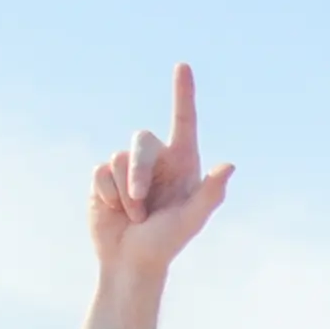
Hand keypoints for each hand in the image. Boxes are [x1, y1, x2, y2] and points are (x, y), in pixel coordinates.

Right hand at [86, 65, 231, 284]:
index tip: (183, 66)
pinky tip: (114, 210)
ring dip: (124, 192)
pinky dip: (107, 194)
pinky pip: (101, 171)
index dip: (182, 94)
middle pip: (141, 142)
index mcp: (183, 165)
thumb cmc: (166, 243)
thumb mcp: (191, 221)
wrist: (130, 262)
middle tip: (140, 206)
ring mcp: (129, 168)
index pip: (184, 122)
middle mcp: (157, 161)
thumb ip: (210, 194)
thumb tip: (229, 165)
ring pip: (118, 158)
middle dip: (138, 173)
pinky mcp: (105, 176)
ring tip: (133, 215)